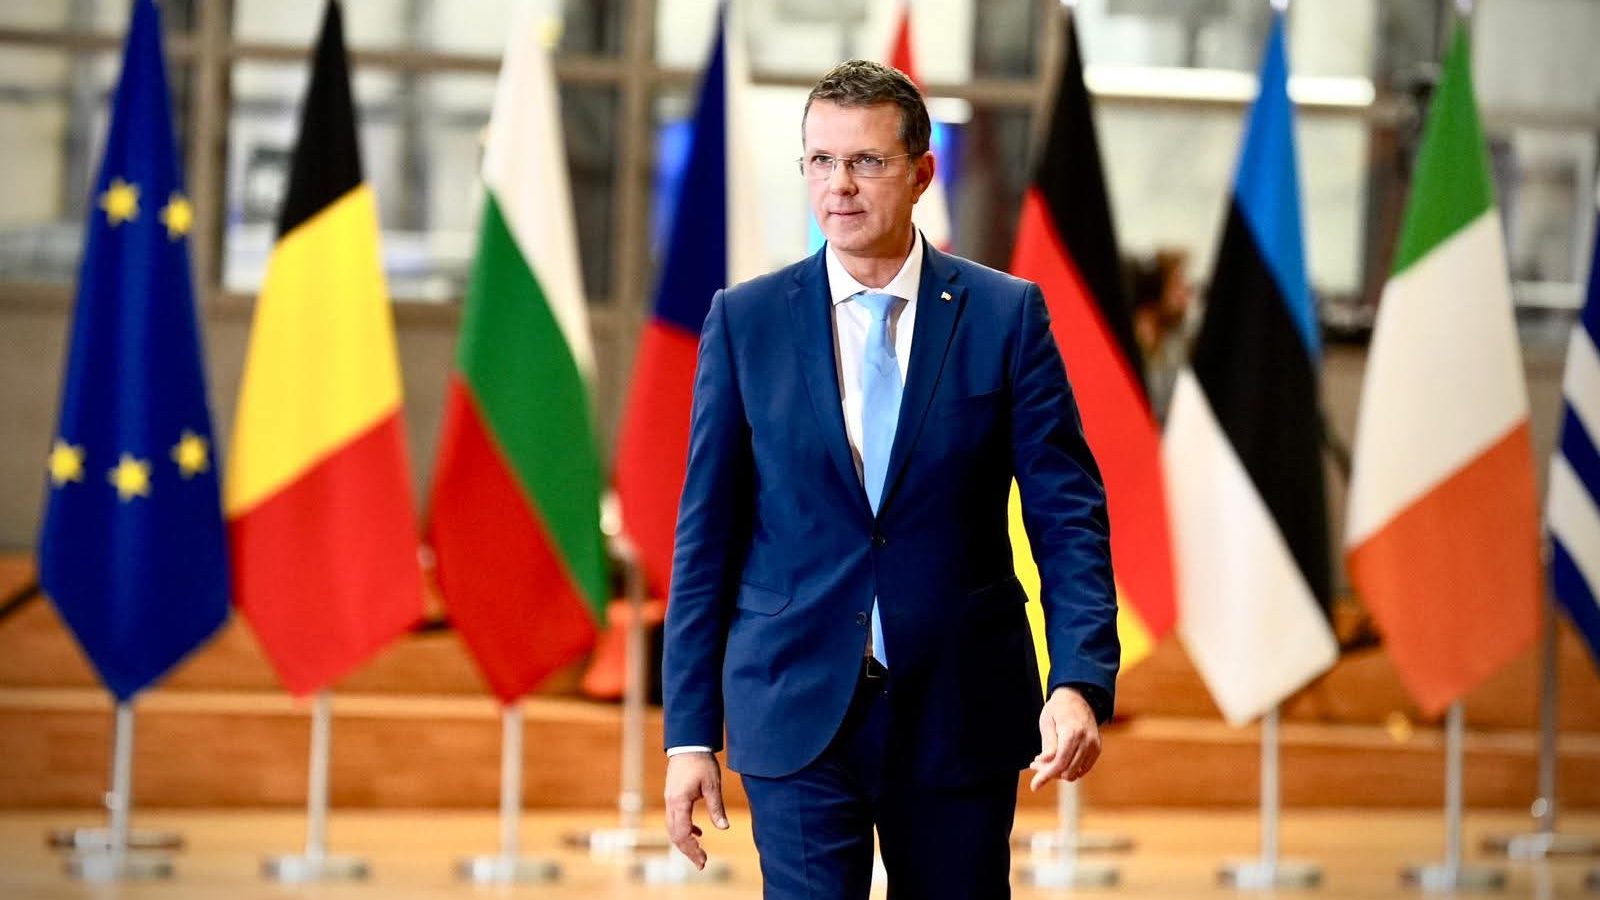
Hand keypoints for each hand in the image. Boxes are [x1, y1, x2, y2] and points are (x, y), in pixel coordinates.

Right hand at [664, 751, 727, 868]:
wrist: (688, 744)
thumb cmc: (701, 762)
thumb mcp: (713, 785)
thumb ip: (717, 808)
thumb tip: (724, 827)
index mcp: (679, 802)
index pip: (682, 834)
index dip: (691, 849)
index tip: (703, 860)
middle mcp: (671, 804)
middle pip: (674, 835)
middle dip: (687, 851)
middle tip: (702, 863)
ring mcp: (670, 800)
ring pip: (673, 828)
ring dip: (685, 842)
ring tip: (700, 852)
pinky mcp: (673, 796)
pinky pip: (676, 819)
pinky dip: (685, 829)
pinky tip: (699, 833)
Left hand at [1029, 686, 1100, 790]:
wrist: (1079, 697)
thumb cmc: (1058, 708)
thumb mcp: (1047, 722)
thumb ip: (1048, 745)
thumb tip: (1044, 764)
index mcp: (1072, 732)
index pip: (1059, 763)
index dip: (1046, 776)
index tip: (1034, 786)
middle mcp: (1087, 741)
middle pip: (1067, 771)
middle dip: (1050, 772)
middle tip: (1035, 764)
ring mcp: (1094, 746)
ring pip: (1075, 772)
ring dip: (1059, 772)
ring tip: (1044, 761)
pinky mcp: (1097, 749)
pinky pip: (1083, 769)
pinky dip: (1070, 769)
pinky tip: (1057, 760)